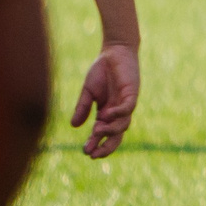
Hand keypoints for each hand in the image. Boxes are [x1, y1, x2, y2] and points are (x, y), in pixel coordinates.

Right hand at [71, 43, 140, 157]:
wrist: (114, 51)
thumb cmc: (102, 71)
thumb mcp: (88, 92)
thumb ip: (82, 108)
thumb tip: (74, 126)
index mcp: (106, 113)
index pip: (103, 134)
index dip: (95, 143)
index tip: (85, 152)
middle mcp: (118, 112)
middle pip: (116, 135)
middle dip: (106, 146)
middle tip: (93, 154)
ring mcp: (126, 103)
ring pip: (123, 124)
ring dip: (111, 130)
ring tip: (97, 131)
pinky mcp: (132, 92)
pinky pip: (128, 108)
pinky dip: (119, 113)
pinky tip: (107, 115)